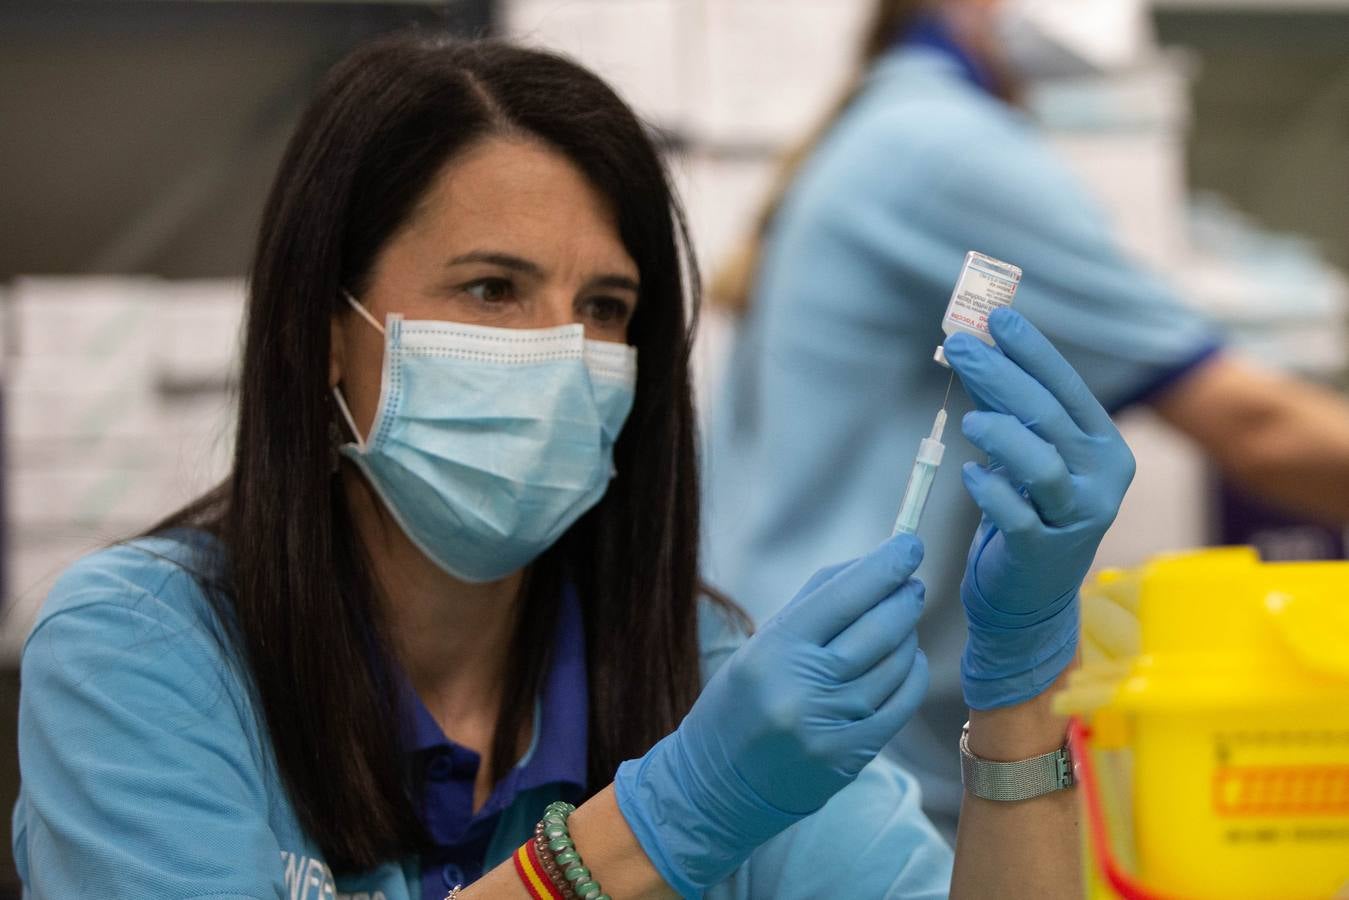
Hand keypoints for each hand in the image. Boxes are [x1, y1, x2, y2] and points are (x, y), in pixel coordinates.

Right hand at [615, 535, 929, 896]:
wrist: (718, 784)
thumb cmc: (739, 702)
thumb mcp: (762, 644)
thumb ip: (815, 603)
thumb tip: (870, 566)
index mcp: (775, 651)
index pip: (844, 597)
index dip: (883, 567)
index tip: (909, 545)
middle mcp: (804, 688)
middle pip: (878, 630)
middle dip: (903, 598)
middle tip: (912, 583)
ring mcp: (831, 726)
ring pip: (895, 665)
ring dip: (907, 636)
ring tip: (901, 623)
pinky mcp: (851, 756)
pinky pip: (900, 704)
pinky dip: (910, 675)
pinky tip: (906, 660)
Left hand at [943, 309, 1134, 709]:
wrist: (1030, 598)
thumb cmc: (1026, 513)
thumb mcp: (1025, 456)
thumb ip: (1010, 410)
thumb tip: (977, 348)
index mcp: (1103, 446)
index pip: (1067, 387)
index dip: (1032, 350)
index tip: (995, 317)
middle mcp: (1102, 477)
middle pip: (1050, 416)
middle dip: (1001, 375)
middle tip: (958, 345)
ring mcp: (1079, 516)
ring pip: (1043, 465)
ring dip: (1003, 435)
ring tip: (970, 419)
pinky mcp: (1046, 552)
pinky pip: (1017, 515)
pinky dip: (991, 491)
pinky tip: (970, 474)